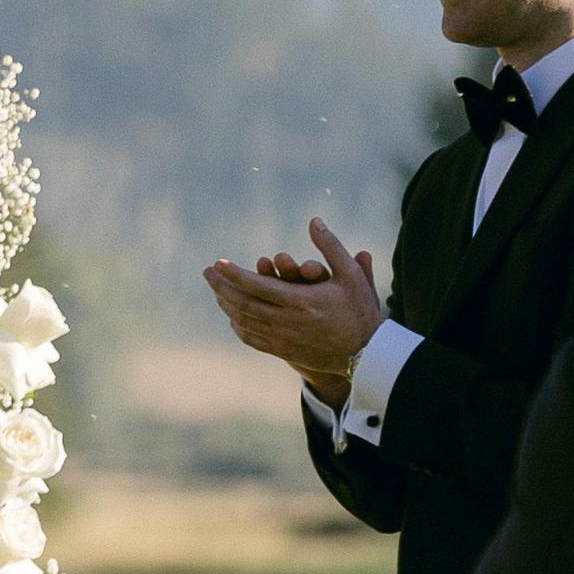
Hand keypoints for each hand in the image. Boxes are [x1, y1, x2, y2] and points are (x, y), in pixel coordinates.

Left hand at [201, 217, 385, 403]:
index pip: (257, 286)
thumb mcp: (351, 275)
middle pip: (243, 304)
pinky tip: (233, 316)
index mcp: (300, 301)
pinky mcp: (284, 351)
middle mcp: (286, 322)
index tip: (218, 263)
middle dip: (221, 287)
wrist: (367, 353)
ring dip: (227, 305)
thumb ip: (330, 247)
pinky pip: (253, 339)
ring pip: (245, 322)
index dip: (234, 274)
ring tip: (216, 290)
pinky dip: (239, 326)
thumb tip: (314, 220)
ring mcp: (283, 339)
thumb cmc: (360, 310)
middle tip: (206, 272)